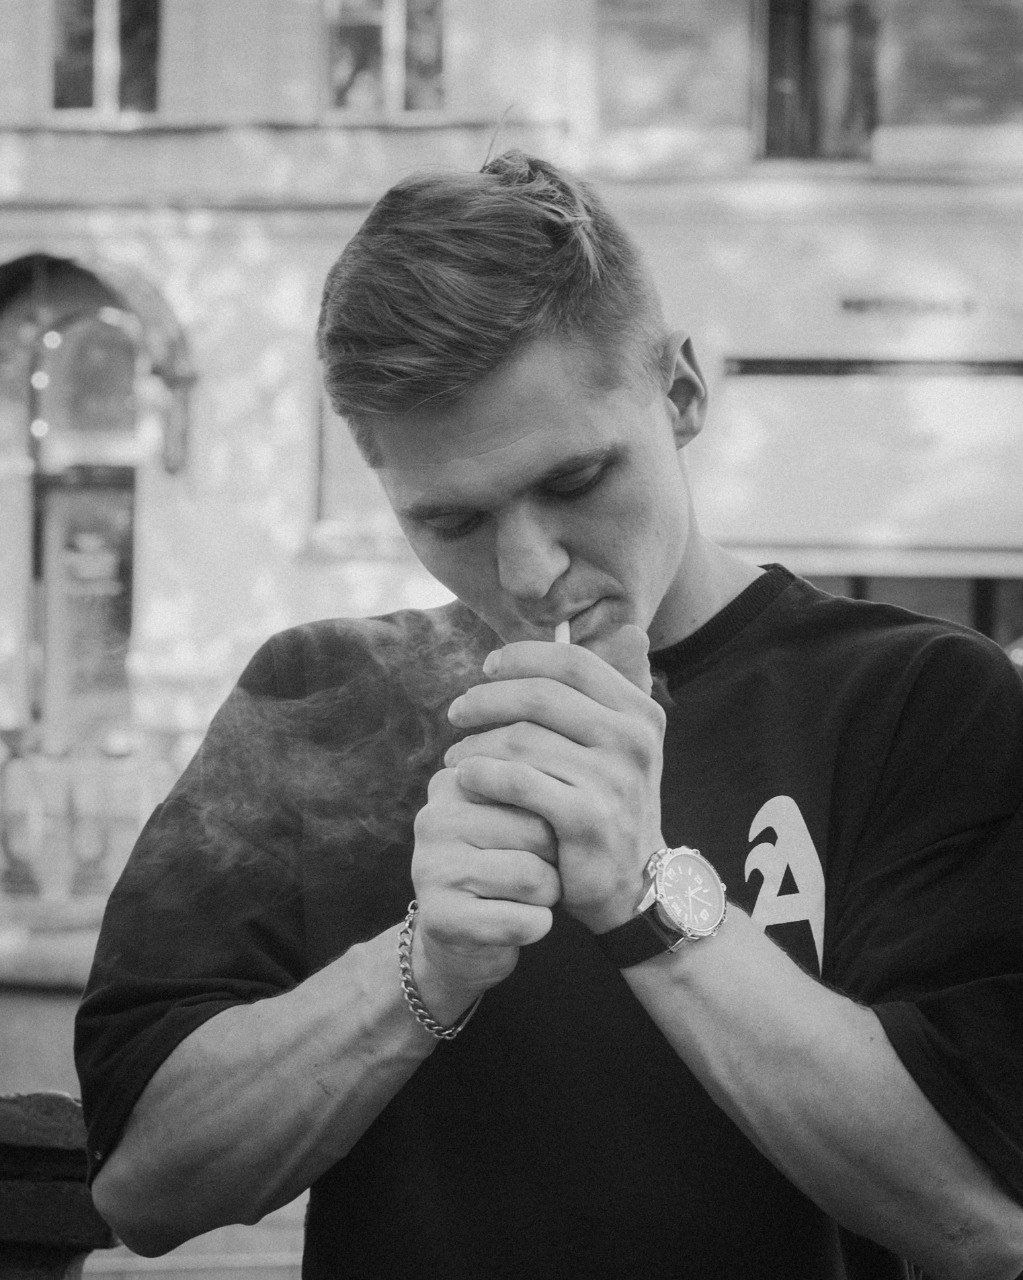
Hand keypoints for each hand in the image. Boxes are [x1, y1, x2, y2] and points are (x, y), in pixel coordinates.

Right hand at [410, 766, 559, 1023]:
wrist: (461, 935)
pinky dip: (536, 926)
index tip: (533, 835)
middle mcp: (434, 819)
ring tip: (520, 896)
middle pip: (538, 832)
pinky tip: (515, 924)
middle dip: (553, 859)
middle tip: (528, 871)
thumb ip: (531, 793)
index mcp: (453, 783)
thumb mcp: (510, 817)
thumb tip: (561, 799)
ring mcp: (431, 869)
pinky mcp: (441, 919)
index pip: (534, 788)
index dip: (553, 820)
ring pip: (534, 877)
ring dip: (547, 894)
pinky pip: (523, 921)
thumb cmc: (500, 864)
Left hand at [443, 625, 665, 932]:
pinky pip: (517, 782)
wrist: (634, 884)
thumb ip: (614, 688)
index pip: (572, 661)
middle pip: (540, 695)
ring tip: (455, 756)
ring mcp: (613, 780)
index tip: (486, 668)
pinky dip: (481, 775)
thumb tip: (627, 628)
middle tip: (457, 713)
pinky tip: (465, 778)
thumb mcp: (622, 743)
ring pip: (522, 739)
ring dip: (476, 744)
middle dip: (487, 699)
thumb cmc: (611, 802)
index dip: (521, 658)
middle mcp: (633, 740)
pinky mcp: (587, 819)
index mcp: (640, 711)